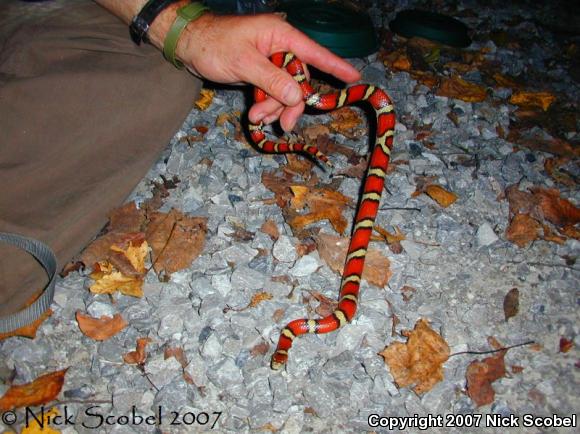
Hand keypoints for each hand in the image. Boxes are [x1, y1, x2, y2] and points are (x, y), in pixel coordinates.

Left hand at [174, 13, 360, 130]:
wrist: (189, 45)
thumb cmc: (214, 45)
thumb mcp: (243, 63)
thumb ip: (272, 79)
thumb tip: (297, 95)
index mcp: (280, 36)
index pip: (314, 52)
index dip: (335, 66)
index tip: (355, 79)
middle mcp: (280, 47)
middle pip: (299, 81)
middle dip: (289, 104)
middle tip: (281, 125)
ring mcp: (271, 61)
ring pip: (285, 91)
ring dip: (274, 108)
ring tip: (256, 119)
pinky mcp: (262, 73)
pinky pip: (273, 93)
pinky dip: (267, 106)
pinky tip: (257, 115)